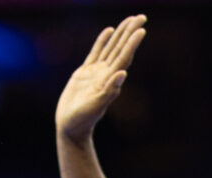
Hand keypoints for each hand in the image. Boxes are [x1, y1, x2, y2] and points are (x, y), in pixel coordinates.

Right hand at [55, 15, 146, 142]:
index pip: (124, 57)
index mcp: (110, 80)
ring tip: (129, 20)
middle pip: (121, 49)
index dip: (132, 43)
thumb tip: (123, 73)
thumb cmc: (82, 120)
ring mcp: (96, 72)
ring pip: (111, 48)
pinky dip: (102, 41)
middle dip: (130, 32)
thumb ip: (109, 91)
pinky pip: (96, 52)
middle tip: (141, 16)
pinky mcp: (85, 73)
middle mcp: (106, 74)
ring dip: (120, 34)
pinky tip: (108, 31)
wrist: (71, 127)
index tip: (141, 29)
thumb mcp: (95, 106)